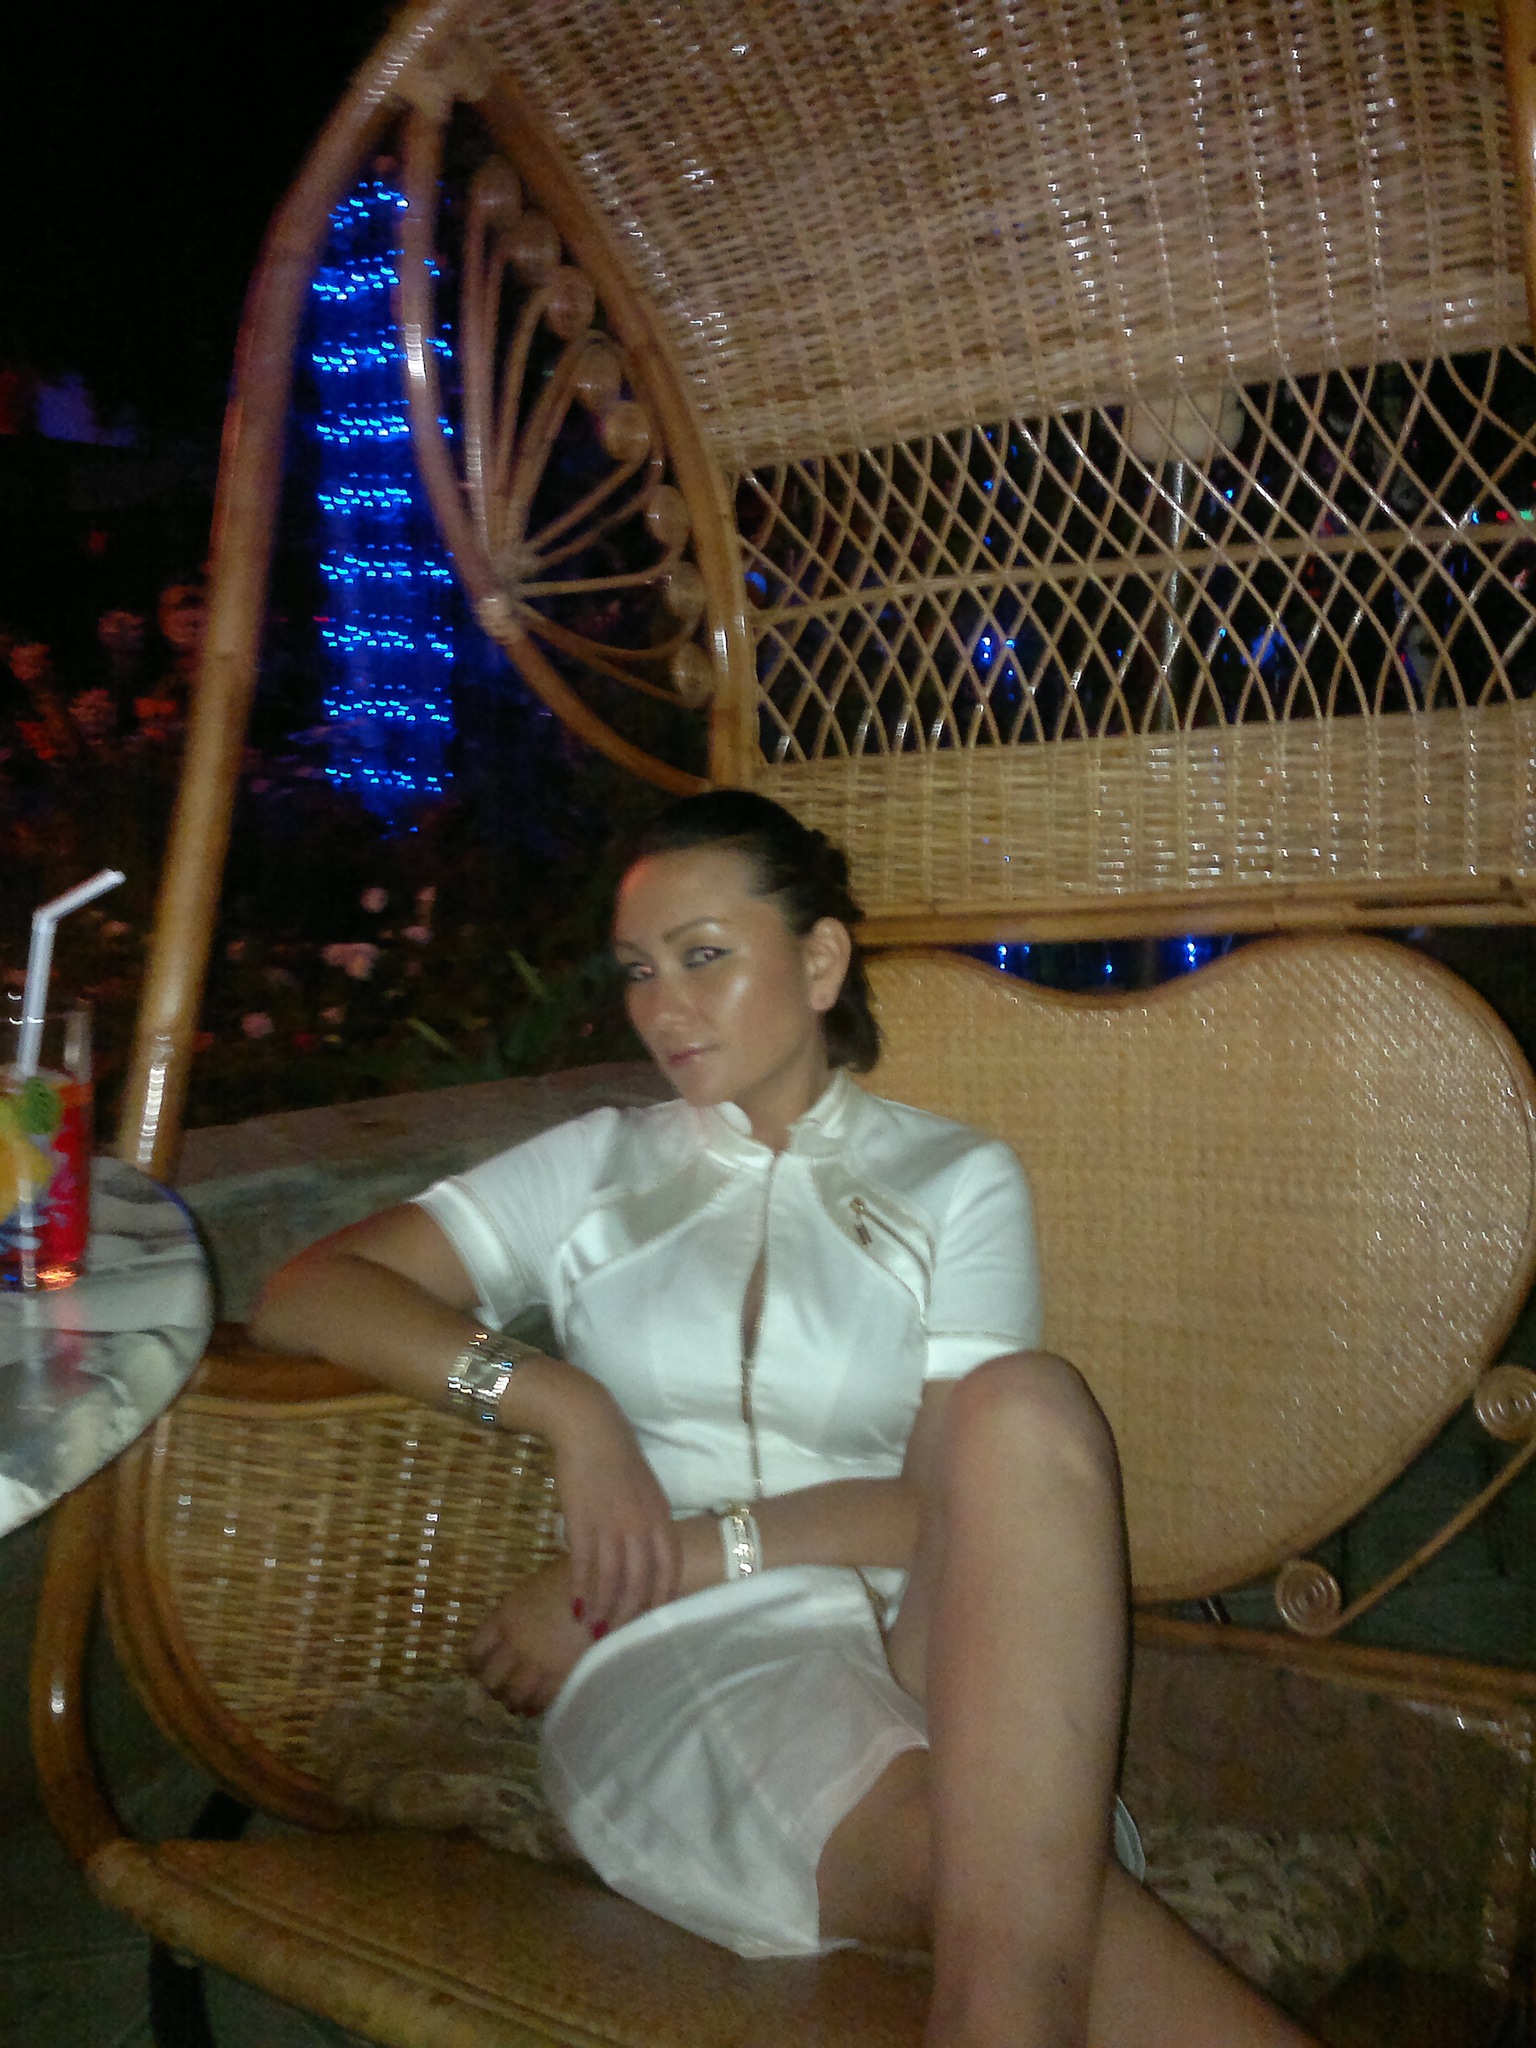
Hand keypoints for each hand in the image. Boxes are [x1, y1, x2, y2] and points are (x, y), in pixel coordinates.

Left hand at [468, 1560, 592, 1712]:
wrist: (609, 1588)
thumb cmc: (575, 1577)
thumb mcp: (538, 1586)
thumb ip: (522, 1611)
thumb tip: (518, 1626)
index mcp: (507, 1617)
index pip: (476, 1651)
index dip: (475, 1664)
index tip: (479, 1668)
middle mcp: (516, 1644)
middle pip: (490, 1680)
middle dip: (493, 1687)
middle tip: (500, 1688)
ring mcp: (538, 1665)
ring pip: (513, 1697)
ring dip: (513, 1701)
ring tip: (519, 1702)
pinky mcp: (561, 1679)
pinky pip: (540, 1702)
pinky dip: (537, 1706)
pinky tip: (540, 1704)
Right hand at [547, 1381, 680, 1634]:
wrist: (591, 1430)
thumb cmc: (619, 1458)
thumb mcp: (646, 1490)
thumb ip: (650, 1522)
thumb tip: (648, 1553)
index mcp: (660, 1516)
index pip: (670, 1567)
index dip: (663, 1596)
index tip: (654, 1617)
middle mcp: (640, 1526)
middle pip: (641, 1581)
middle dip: (630, 1612)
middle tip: (619, 1634)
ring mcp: (611, 1525)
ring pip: (611, 1579)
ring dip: (603, 1607)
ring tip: (594, 1628)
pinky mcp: (582, 1522)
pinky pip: (583, 1565)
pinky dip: (580, 1589)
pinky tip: (575, 1607)